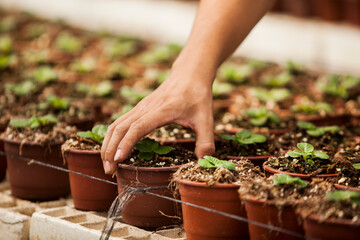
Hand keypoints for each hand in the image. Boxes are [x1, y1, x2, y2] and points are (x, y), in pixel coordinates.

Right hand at [101, 67, 215, 173]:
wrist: (190, 74)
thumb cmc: (198, 96)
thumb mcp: (206, 119)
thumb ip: (206, 141)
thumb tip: (203, 162)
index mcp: (162, 110)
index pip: (138, 127)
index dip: (126, 143)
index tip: (118, 160)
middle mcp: (146, 108)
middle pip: (120, 127)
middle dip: (110, 149)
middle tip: (108, 171)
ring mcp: (140, 107)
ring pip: (116, 125)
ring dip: (108, 144)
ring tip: (107, 164)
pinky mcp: (139, 108)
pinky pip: (120, 122)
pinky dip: (112, 137)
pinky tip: (113, 149)